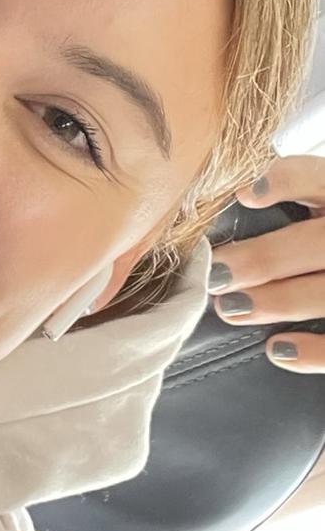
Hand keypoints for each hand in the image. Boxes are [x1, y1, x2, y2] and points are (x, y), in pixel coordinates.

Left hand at [208, 156, 324, 371]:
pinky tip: (276, 348)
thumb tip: (230, 200)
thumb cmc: (316, 234)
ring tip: (230, 308)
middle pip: (320, 244)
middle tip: (216, 274)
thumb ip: (288, 199)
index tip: (244, 195)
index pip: (318, 178)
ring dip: (279, 302)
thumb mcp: (314, 206)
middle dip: (265, 259)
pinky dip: (314, 352)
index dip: (286, 181)